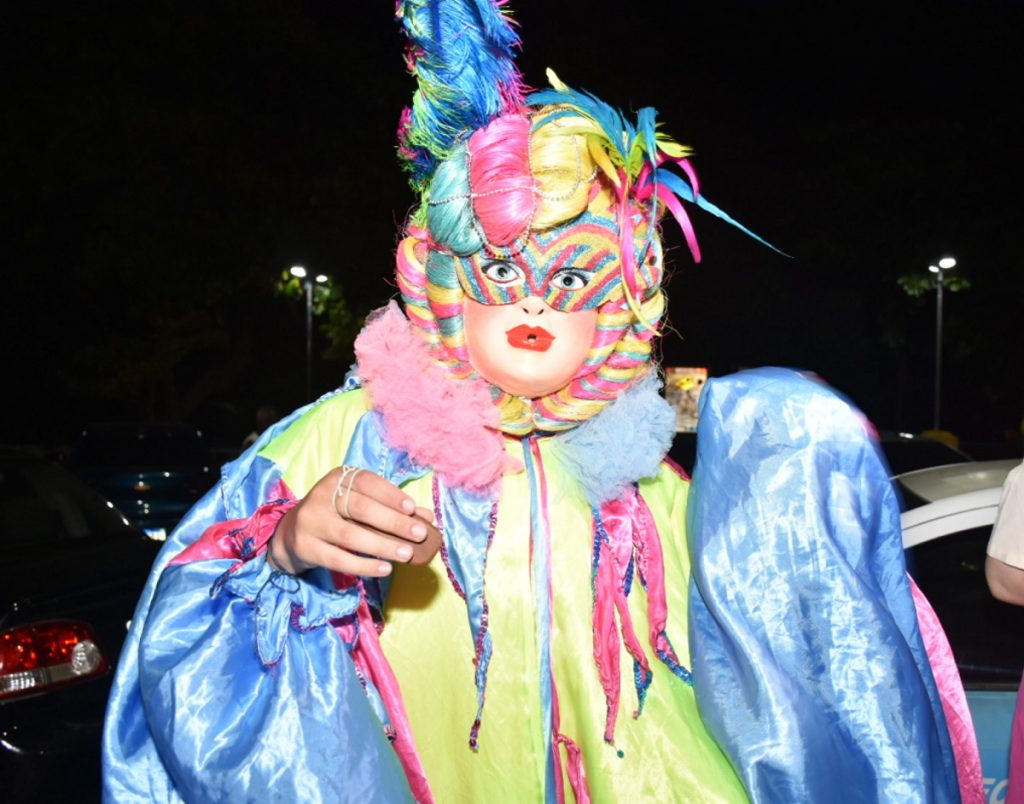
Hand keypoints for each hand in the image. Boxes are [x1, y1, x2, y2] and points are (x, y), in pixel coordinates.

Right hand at [269, 467, 440, 576]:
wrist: (291, 534)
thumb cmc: (336, 515)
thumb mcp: (359, 505)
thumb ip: (390, 508)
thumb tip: (426, 517)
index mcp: (338, 478)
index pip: (367, 482)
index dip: (391, 495)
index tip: (412, 509)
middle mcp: (321, 495)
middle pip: (361, 508)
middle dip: (393, 522)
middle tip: (419, 535)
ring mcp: (311, 521)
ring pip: (350, 535)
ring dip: (382, 545)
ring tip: (406, 554)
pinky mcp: (305, 547)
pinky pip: (338, 558)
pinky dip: (364, 565)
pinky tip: (385, 568)